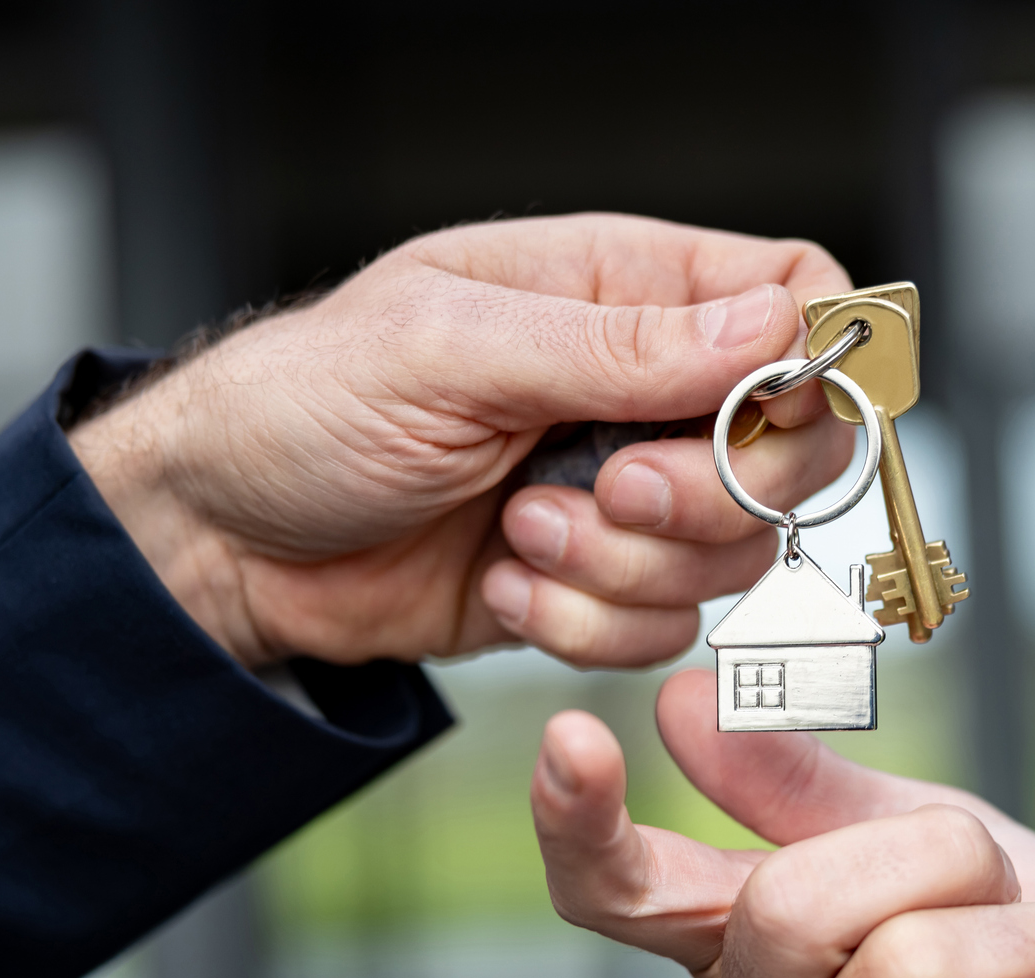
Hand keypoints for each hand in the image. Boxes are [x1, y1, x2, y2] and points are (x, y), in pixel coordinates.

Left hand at [70, 214, 855, 669]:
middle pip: (792, 451)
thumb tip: (773, 323)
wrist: (222, 541)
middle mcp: (640, 389)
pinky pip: (661, 630)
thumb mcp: (450, 349)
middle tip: (605, 484)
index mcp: (619, 289)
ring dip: (619, 566)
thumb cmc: (304, 406)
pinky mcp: (594, 583)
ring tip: (513, 530)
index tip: (760, 415)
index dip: (812, 362)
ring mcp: (623, 493)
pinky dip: (580, 623)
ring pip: (731, 558)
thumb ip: (618, 345)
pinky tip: (500, 581)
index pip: (793, 293)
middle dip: (709, 495)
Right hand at [530, 669, 1034, 977]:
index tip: (573, 738)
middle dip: (950, 867)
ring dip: (1033, 951)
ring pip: (922, 966)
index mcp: (743, 954)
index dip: (581, 824)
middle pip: (795, 903)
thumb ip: (806, 784)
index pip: (621, 894)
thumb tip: (688, 702)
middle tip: (1004, 909)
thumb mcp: (931, 839)